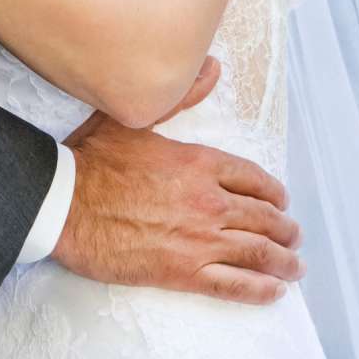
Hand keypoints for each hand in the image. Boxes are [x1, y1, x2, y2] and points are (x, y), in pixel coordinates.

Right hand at [52, 56, 303, 305]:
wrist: (64, 204)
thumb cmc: (93, 161)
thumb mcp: (136, 118)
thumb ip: (181, 95)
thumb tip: (210, 67)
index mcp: (200, 164)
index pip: (253, 179)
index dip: (272, 193)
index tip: (280, 201)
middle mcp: (209, 202)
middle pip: (263, 218)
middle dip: (284, 229)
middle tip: (293, 236)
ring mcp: (199, 239)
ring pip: (257, 252)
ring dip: (282, 260)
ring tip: (294, 266)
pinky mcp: (183, 272)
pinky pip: (234, 284)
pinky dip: (260, 289)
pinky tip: (274, 291)